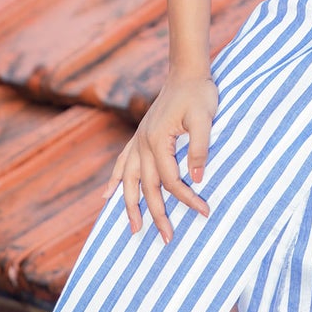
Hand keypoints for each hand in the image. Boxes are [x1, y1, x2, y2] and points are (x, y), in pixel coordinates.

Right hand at [107, 71, 216, 240]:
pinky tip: (106, 197)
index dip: (187, 198)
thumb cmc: (199, 93)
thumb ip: (199, 148)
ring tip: (134, 229)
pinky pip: (122, 163)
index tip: (204, 211)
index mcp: (158, 140)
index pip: (171, 180)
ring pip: (129, 180)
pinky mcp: (140, 137)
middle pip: (147, 187)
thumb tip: (198, 178)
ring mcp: (138, 140)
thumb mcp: (205, 118)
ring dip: (130, 206)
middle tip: (167, 239)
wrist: (187, 73)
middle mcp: (143, 143)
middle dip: (157, 215)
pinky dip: (115, 181)